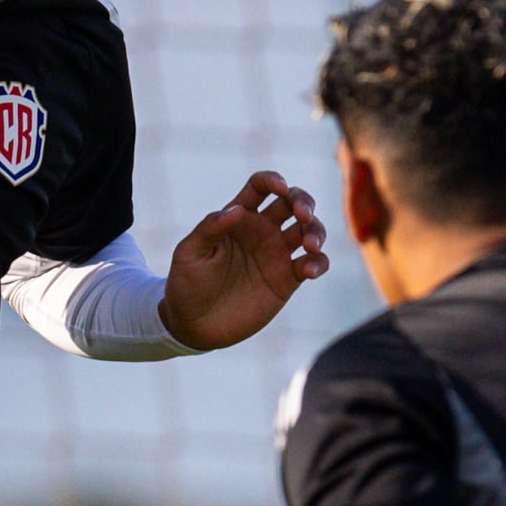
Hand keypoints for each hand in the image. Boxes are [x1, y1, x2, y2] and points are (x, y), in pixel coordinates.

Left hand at [156, 172, 332, 350]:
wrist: (194, 325)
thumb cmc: (186, 284)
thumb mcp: (189, 253)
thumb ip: (210, 228)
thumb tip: (236, 209)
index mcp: (239, 217)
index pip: (260, 187)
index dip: (273, 180)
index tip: (279, 188)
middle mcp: (262, 230)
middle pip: (293, 202)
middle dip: (304, 201)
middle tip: (303, 215)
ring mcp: (277, 254)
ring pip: (309, 230)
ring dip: (316, 231)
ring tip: (310, 246)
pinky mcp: (288, 279)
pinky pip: (313, 263)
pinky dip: (318, 262)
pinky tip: (308, 271)